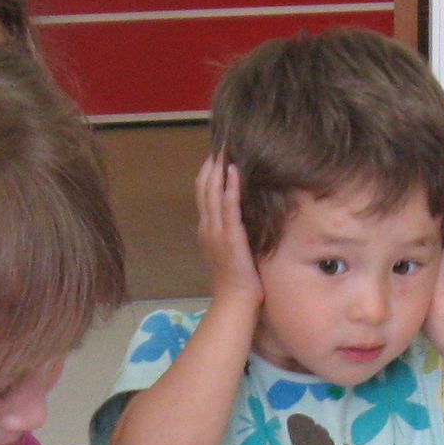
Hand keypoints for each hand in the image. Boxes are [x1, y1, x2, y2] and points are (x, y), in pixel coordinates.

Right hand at [195, 154, 260, 312]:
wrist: (234, 302)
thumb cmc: (236, 281)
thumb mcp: (229, 251)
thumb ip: (229, 233)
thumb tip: (240, 217)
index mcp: (206, 230)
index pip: (203, 195)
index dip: (208, 173)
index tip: (216, 154)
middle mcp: (207, 227)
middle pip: (204, 188)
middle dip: (211, 164)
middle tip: (220, 142)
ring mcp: (216, 232)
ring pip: (213, 193)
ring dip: (218, 169)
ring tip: (225, 148)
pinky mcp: (230, 237)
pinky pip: (229, 207)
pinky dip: (230, 187)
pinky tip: (233, 170)